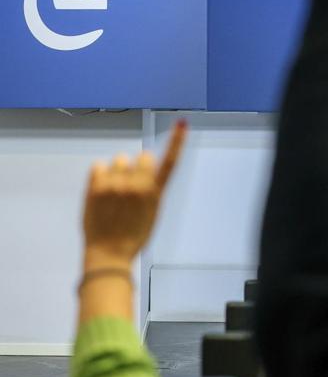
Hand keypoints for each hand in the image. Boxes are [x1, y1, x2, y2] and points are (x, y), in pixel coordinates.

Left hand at [83, 120, 185, 268]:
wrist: (109, 253)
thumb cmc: (133, 235)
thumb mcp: (152, 212)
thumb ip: (150, 188)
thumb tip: (140, 165)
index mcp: (155, 193)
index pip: (170, 162)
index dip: (177, 141)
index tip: (183, 123)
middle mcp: (137, 185)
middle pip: (141, 156)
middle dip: (138, 166)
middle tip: (131, 184)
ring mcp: (116, 185)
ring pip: (119, 160)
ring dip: (118, 171)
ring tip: (115, 192)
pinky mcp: (96, 188)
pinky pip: (99, 166)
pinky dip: (101, 175)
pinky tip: (102, 191)